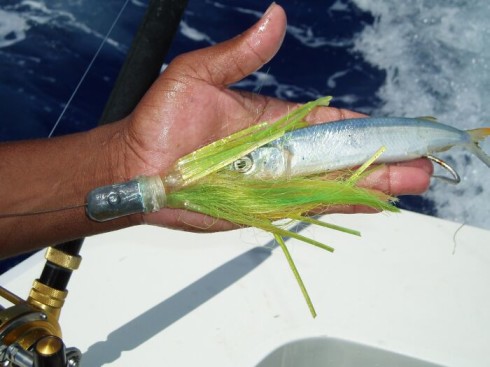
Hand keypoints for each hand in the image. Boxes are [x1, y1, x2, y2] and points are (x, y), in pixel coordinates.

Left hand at [115, 3, 431, 229]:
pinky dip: (342, 204)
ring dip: (373, 182)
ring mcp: (275, 181)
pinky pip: (309, 205)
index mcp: (272, 119)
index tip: (394, 127)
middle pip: (339, 155)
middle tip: (420, 162)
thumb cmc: (160, 120)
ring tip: (412, 183)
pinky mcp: (264, 206)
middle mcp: (280, 151)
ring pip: (332, 182)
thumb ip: (241, 53)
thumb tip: (276, 16)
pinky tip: (374, 202)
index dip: (362, 124)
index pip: (328, 120)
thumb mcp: (197, 75)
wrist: (136, 168)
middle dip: (380, 157)